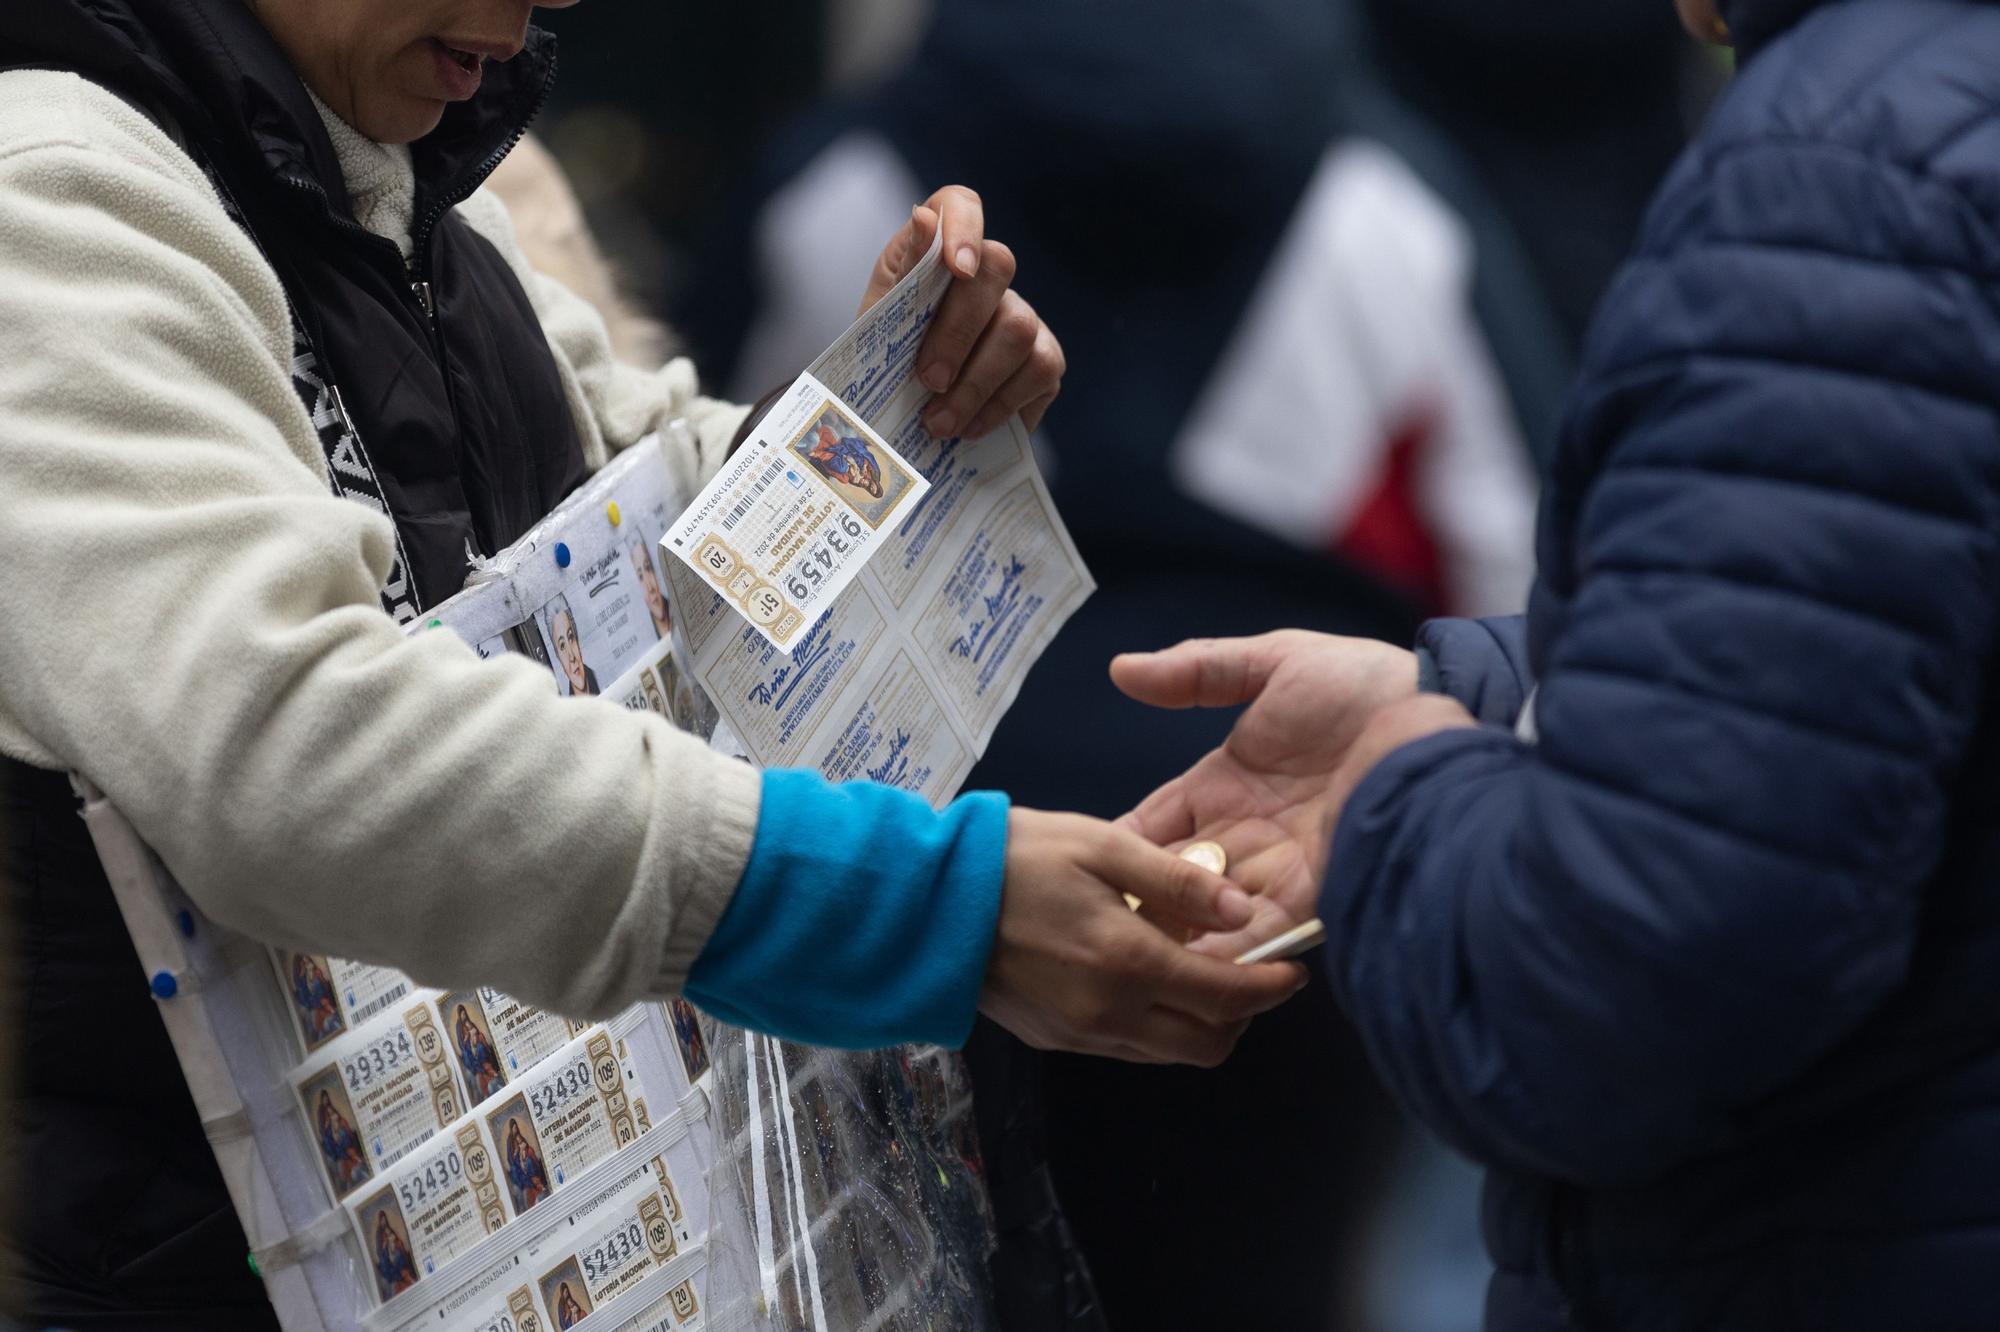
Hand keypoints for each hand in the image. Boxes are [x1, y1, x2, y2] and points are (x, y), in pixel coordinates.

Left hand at [858, 186, 1064, 439]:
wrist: (902, 418)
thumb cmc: (889, 362)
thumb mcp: (879, 323)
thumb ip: (902, 276)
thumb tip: (923, 217)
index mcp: (937, 252)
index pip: (960, 205)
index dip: (963, 227)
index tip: (957, 268)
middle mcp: (990, 275)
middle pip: (998, 268)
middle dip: (958, 331)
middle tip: (928, 380)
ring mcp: (1024, 314)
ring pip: (1019, 329)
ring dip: (975, 384)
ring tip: (939, 422)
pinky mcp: (1046, 359)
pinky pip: (1039, 372)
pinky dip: (998, 406)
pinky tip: (969, 427)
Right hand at [980, 808, 1306, 1065]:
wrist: (924, 903)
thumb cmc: (1014, 858)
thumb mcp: (1100, 845)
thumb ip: (1176, 882)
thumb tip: (1245, 911)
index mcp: (1129, 964)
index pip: (1227, 997)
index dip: (1272, 987)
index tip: (1294, 970)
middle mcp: (1112, 1016)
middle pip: (1207, 1044)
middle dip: (1243, 1015)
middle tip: (1250, 972)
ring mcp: (1081, 1036)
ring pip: (1169, 1053)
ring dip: (1199, 1022)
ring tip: (1197, 968)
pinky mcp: (1054, 1041)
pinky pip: (1129, 1047)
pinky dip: (1156, 1023)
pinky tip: (1144, 976)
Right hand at [1111, 632, 1422, 955]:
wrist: (1439, 710)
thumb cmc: (1365, 682)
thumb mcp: (1275, 662)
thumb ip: (1199, 670)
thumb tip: (1122, 669)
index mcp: (1227, 785)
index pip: (1157, 827)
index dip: (1119, 849)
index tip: (1072, 872)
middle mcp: (1250, 835)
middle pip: (1178, 883)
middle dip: (1141, 909)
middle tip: (1091, 935)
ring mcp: (1283, 868)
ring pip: (1214, 917)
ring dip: (1180, 938)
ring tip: (1131, 965)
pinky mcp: (1321, 891)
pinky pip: (1265, 931)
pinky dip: (1231, 952)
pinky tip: (1194, 969)